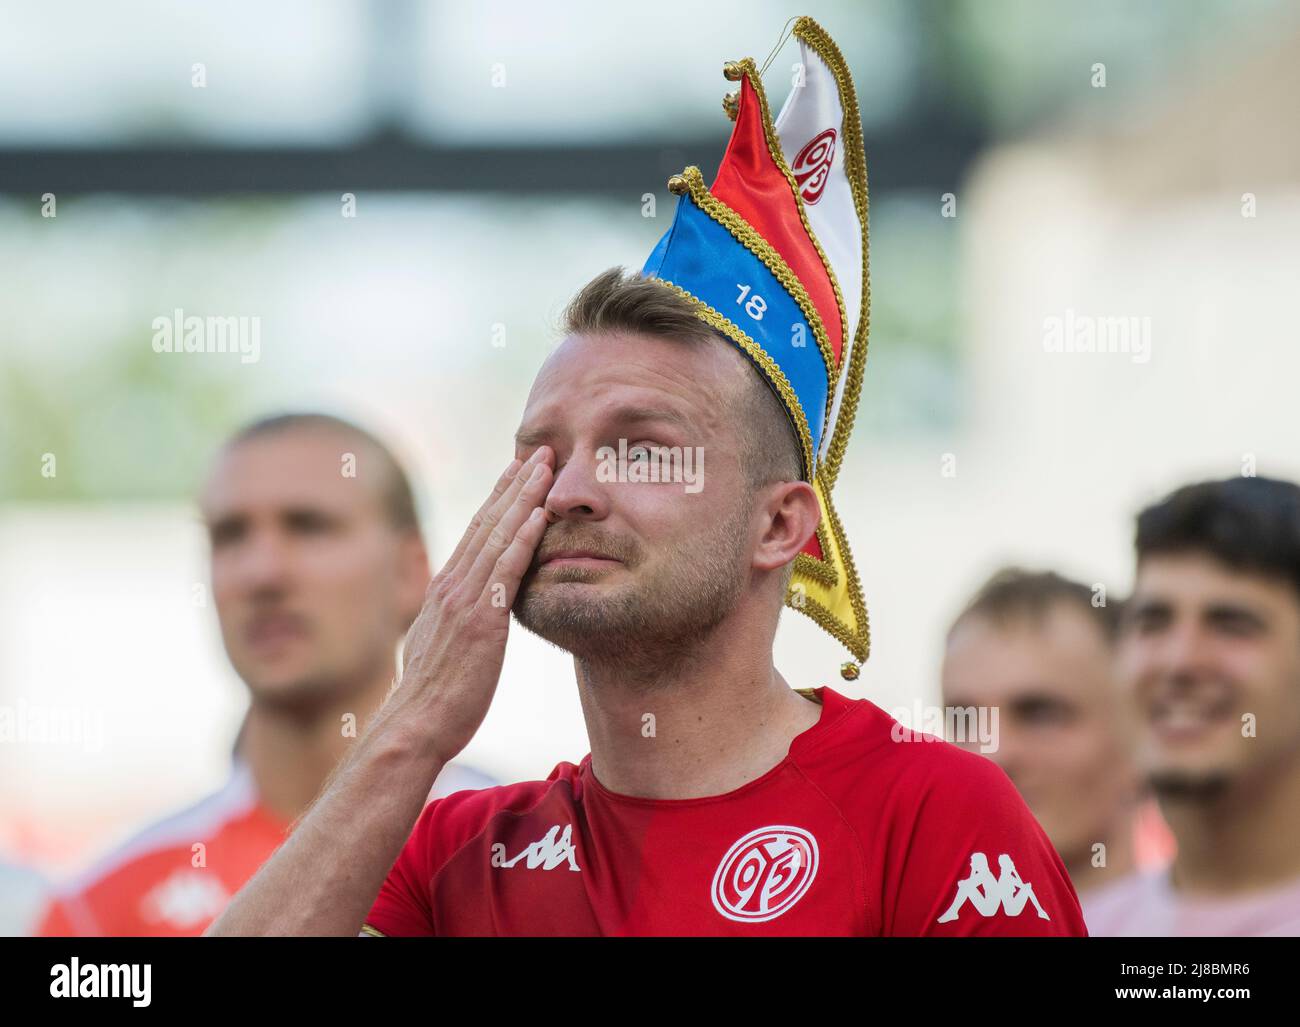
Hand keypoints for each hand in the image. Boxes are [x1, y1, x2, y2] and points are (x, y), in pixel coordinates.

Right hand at [390, 446, 553, 763]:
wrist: (414, 727)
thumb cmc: (431, 698)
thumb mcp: (438, 647)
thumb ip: (453, 621)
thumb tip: (461, 614)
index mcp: (444, 590)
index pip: (475, 532)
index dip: (498, 498)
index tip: (517, 471)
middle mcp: (452, 586)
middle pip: (486, 521)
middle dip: (514, 483)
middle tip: (538, 451)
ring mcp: (465, 601)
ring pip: (498, 536)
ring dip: (524, 497)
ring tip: (545, 466)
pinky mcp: (480, 621)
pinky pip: (506, 570)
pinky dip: (523, 538)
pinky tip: (540, 514)